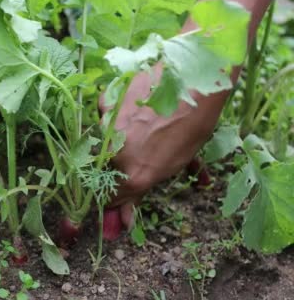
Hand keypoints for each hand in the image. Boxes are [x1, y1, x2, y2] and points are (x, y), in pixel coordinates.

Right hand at [99, 65, 229, 230]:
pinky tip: (137, 104)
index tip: (120, 196)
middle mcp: (117, 156)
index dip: (115, 199)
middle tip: (140, 150)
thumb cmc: (194, 124)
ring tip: (145, 122)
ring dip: (119, 136)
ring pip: (104, 140)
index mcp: (136, 176)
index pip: (110, 199)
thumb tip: (125, 218)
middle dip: (119, 164)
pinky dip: (116, 112)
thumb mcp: (176, 163)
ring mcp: (108, 129)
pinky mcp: (106, 104)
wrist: (193, 82)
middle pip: (106, 170)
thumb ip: (143, 188)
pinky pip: (106, 113)